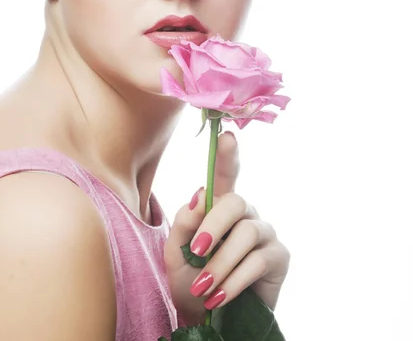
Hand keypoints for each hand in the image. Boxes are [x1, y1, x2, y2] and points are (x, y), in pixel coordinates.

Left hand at [164, 131, 290, 326]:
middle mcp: (245, 213)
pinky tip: (219, 297)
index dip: (226, 155)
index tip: (227, 136)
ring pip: (246, 233)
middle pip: (235, 201)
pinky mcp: (279, 256)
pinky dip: (234, 281)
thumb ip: (184, 224)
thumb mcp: (177, 253)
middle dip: (213, 226)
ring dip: (220, 263)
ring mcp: (264, 233)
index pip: (224, 175)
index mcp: (219, 206)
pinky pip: (258, 260)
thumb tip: (198, 196)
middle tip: (197, 251)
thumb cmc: (191, 281)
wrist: (209, 319)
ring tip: (204, 287)